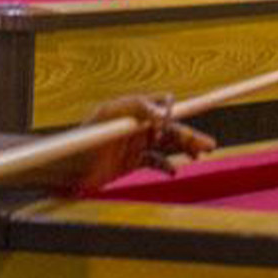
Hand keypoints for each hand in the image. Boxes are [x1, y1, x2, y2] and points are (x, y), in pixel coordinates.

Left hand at [67, 94, 214, 192]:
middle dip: (190, 136)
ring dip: (184, 150)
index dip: (176, 112)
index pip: (164, 106)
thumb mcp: (109, 115)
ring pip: (168, 146)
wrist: (68, 167)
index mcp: (135, 111)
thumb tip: (164, 112)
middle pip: (171, 129)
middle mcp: (138, 127)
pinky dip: (167, 166)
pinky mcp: (132, 162)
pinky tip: (172, 171)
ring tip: (199, 155)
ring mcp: (136, 145)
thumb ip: (137, 108)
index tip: (184, 119)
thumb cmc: (86, 137)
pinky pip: (156, 162)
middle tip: (209, 145)